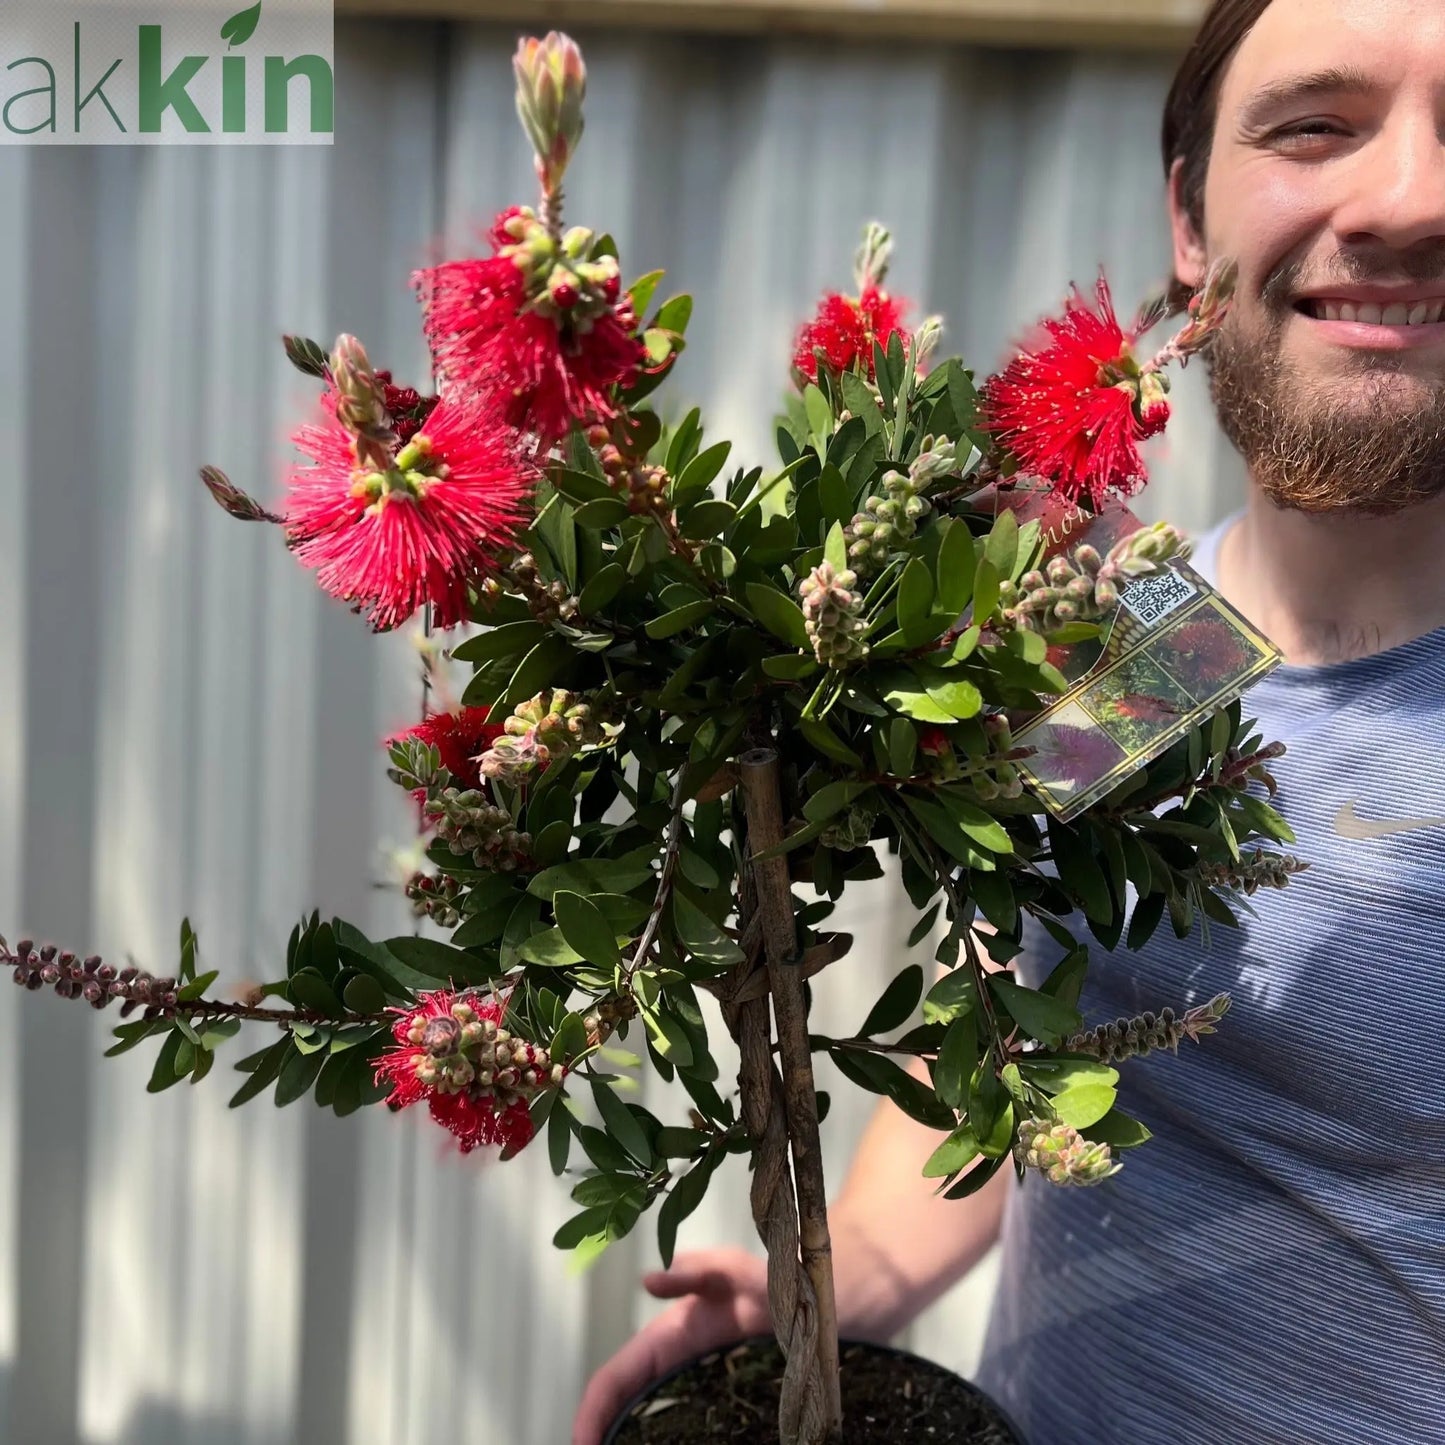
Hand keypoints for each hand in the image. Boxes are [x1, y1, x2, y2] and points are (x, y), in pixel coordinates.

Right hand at [571, 1247, 770, 1444]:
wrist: (815, 1301)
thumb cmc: (771, 1281)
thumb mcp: (732, 1269)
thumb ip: (694, 1271)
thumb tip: (647, 1280)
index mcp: (666, 1338)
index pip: (615, 1377)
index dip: (592, 1410)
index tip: (580, 1444)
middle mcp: (674, 1367)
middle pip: (624, 1408)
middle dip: (600, 1435)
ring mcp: (697, 1388)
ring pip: (650, 1424)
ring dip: (627, 1439)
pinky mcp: (723, 1404)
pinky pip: (688, 1431)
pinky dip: (665, 1444)